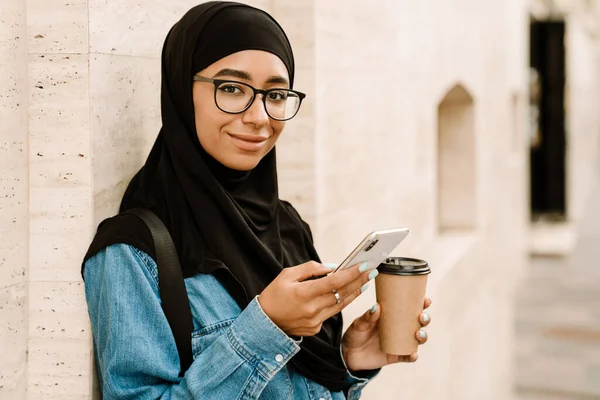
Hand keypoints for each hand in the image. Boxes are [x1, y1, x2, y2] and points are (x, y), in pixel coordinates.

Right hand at [258, 261, 377, 335]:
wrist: (264, 322)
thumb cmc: (274, 295)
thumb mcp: (287, 275)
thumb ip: (310, 269)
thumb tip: (331, 268)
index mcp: (303, 293)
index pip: (333, 282)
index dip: (350, 273)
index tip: (363, 265)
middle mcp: (311, 309)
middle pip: (341, 293)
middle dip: (358, 281)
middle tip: (371, 271)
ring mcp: (314, 321)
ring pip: (340, 305)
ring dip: (354, 293)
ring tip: (364, 282)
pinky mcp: (315, 329)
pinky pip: (330, 313)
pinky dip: (339, 303)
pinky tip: (347, 294)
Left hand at [342, 298, 431, 370]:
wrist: (349, 354)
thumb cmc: (355, 334)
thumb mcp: (359, 323)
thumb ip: (367, 316)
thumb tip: (377, 307)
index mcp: (392, 316)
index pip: (410, 308)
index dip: (421, 304)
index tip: (426, 300)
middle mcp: (399, 329)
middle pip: (418, 323)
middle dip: (425, 319)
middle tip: (421, 317)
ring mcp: (399, 343)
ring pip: (417, 340)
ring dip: (422, 336)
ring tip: (417, 334)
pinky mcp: (396, 356)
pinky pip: (408, 357)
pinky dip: (413, 356)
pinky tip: (413, 354)